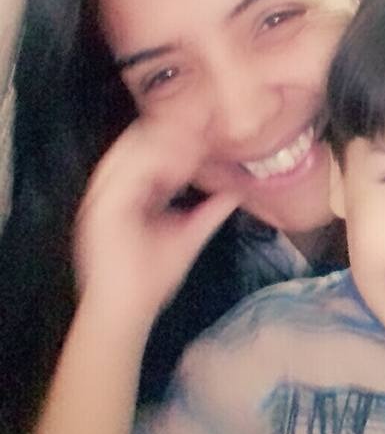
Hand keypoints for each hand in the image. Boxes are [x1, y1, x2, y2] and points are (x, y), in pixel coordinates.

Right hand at [73, 117, 239, 329]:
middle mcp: (112, 188)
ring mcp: (103, 196)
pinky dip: (155, 164)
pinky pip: (128, 172)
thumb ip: (209, 212)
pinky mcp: (101, 208)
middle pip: (135, 141)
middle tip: (204, 122)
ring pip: (130, 149)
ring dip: (163, 142)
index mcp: (127, 192)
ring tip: (197, 139)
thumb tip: (234, 192)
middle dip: (170, 130)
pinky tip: (182, 164)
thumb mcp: (188, 237)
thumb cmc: (150, 279)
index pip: (147, 150)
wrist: (126, 311)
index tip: (208, 129)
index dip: (176, 136)